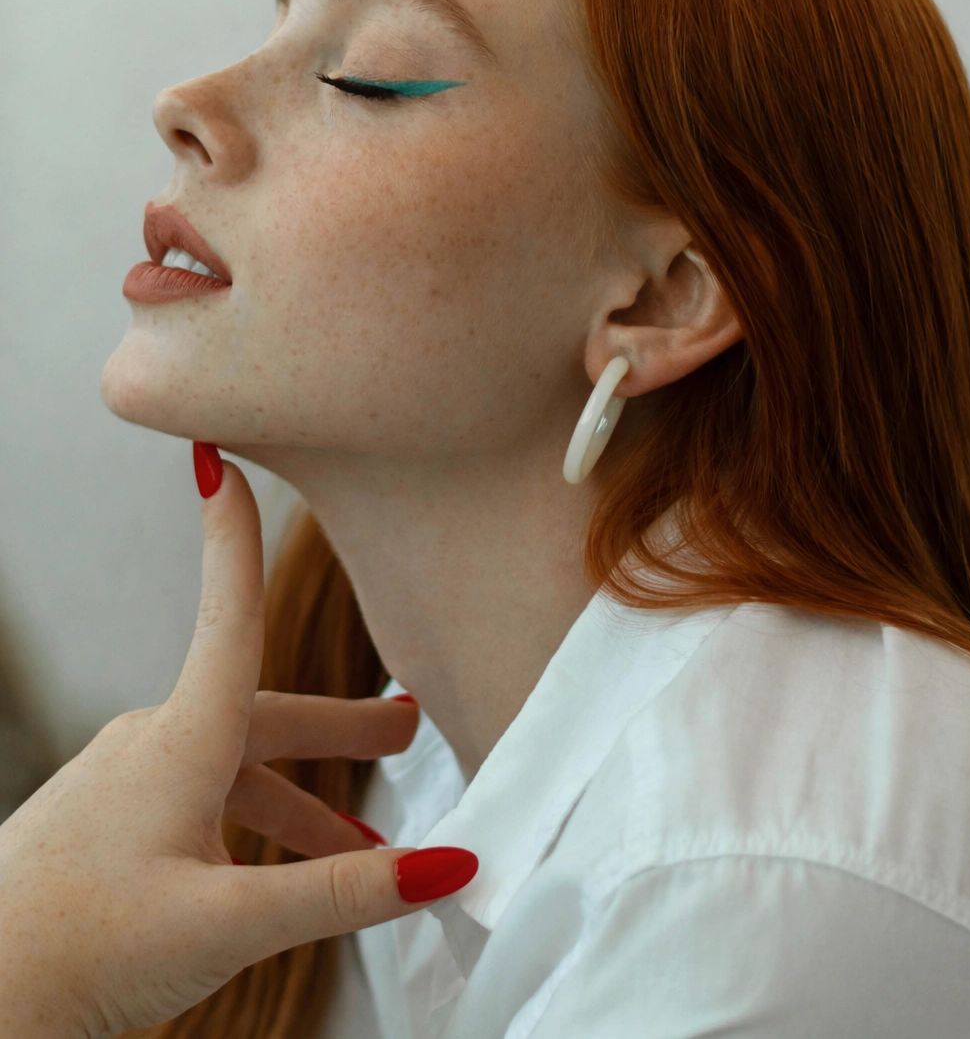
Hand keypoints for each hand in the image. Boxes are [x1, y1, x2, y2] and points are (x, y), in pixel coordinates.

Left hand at [0, 445, 477, 1037]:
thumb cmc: (79, 953)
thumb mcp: (230, 924)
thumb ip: (342, 892)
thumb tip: (444, 864)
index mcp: (182, 744)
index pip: (230, 618)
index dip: (234, 539)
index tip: (221, 461)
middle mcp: (150, 747)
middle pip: (263, 712)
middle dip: (340, 726)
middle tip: (406, 729)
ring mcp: (122, 784)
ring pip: (233, 766)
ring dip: (302, 798)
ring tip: (361, 850)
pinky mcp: (105, 823)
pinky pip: (197, 800)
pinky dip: (252, 823)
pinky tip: (274, 875)